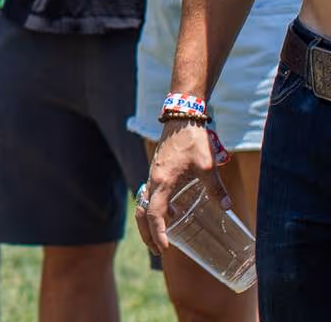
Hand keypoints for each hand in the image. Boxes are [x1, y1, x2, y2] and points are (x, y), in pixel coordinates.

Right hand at [137, 121, 226, 252]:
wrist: (180, 118)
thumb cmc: (192, 140)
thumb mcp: (208, 166)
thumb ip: (216, 188)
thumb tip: (228, 208)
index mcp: (162, 181)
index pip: (155, 213)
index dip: (158, 233)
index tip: (164, 248)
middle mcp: (153, 180)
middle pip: (142, 213)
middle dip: (147, 233)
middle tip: (157, 250)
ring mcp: (152, 176)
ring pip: (143, 204)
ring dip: (148, 223)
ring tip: (159, 238)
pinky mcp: (156, 172)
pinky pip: (151, 195)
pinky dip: (155, 209)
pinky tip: (173, 215)